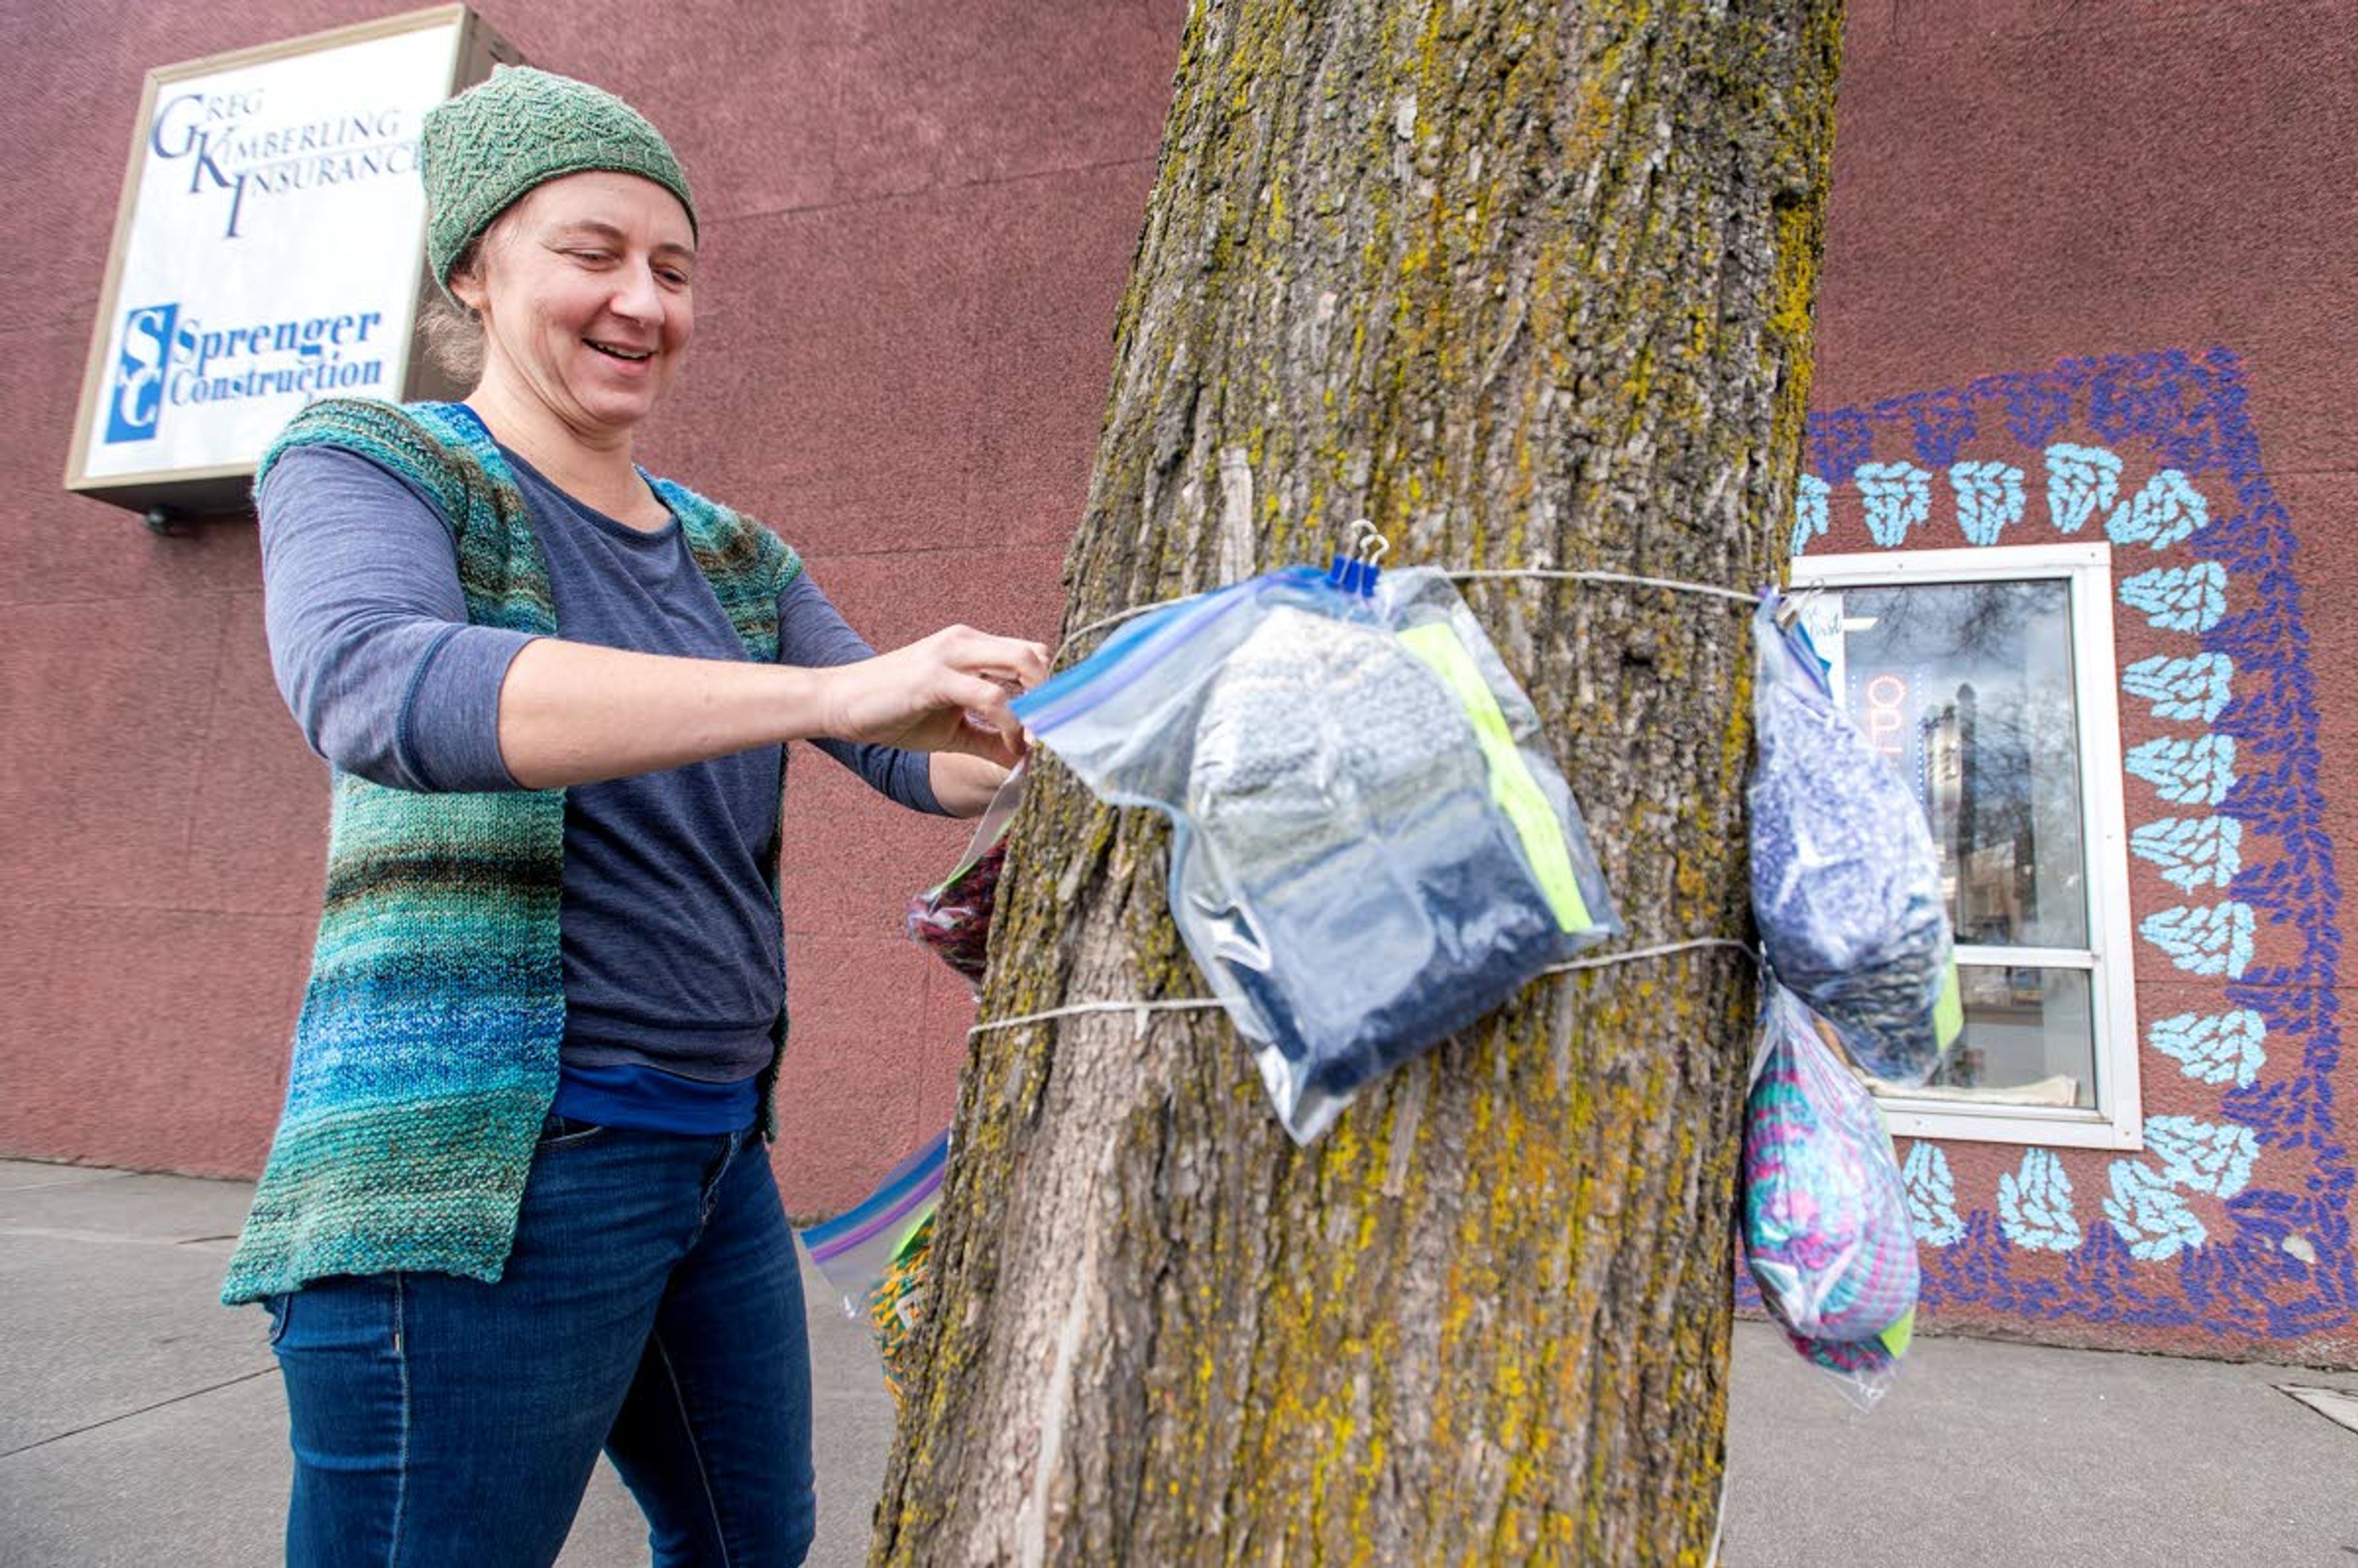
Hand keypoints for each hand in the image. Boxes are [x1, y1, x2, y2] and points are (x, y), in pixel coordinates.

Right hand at [817, 625, 1051, 766]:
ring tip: (1040, 741)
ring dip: (1041, 705)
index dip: (1050, 689)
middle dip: (1055, 693)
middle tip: (1056, 733)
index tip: (1055, 727)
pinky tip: (1012, 745)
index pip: (1030, 654)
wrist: (838, 703)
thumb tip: (1027, 762)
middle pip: (1035, 652)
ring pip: (1022, 661)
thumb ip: (991, 739)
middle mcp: (966, 641)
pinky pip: (991, 694)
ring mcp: (950, 655)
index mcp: (972, 646)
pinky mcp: (934, 676)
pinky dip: (1011, 720)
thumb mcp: (953, 729)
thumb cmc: (894, 713)